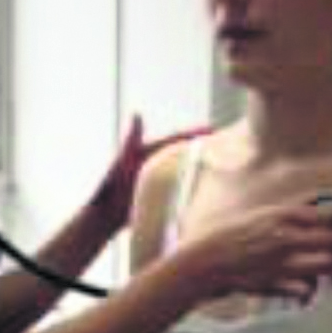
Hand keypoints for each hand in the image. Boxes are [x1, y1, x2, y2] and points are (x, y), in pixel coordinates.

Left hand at [89, 118, 211, 237]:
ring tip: (223, 167)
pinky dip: (193, 188)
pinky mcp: (158, 195)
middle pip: (183, 153)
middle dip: (203, 148)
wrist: (104, 218)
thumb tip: (137, 114)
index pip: (176, 138)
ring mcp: (157, 179)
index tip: (213, 128)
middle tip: (227, 145)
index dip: (194, 133)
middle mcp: (154, 163)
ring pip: (184, 171)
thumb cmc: (110, 190)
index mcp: (148, 152)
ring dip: (201, 169)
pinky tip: (208, 193)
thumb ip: (132, 140)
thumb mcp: (122, 162)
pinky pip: (180, 189)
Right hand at [189, 199, 331, 303]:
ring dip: (330, 266)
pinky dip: (309, 289)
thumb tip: (315, 204)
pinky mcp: (276, 284)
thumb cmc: (229, 235)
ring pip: (326, 265)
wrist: (204, 261)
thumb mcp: (259, 214)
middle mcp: (287, 237)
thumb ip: (288, 212)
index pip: (330, 215)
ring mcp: (283, 262)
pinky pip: (306, 289)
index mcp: (282, 216)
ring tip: (326, 266)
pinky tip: (305, 286)